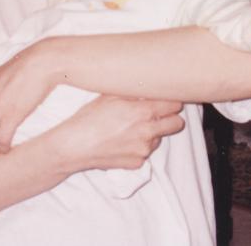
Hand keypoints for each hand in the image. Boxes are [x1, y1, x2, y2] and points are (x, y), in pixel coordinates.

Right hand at [53, 96, 184, 171]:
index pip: (175, 105)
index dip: (170, 101)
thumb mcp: (110, 96)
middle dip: (169, 117)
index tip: (163, 100)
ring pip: (159, 138)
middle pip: (176, 124)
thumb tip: (149, 87)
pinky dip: (137, 147)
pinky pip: (144, 152)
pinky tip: (120, 142)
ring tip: (128, 129)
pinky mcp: (137, 164)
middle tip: (154, 114)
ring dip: (151, 133)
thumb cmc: (89, 118)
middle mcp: (148, 132)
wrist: (74, 146)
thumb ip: (134, 92)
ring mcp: (143, 150)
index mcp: (143, 112)